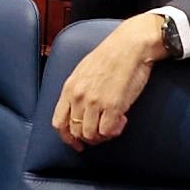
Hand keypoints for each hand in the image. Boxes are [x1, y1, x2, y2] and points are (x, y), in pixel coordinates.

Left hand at [52, 14, 165, 150]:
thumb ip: (77, 91)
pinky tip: (122, 120)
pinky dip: (115, 131)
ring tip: (114, 123)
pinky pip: (108, 131)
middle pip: (76, 132)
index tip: (77, 143)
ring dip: (103, 135)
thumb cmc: (111, 55)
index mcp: (69, 88)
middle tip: (102, 132)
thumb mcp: (83, 71)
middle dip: (89, 138)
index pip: (59, 123)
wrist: (130, 46)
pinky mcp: (113, 106)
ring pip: (91, 135)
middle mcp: (79, 97)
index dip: (67, 138)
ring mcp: (95, 102)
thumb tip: (79, 111)